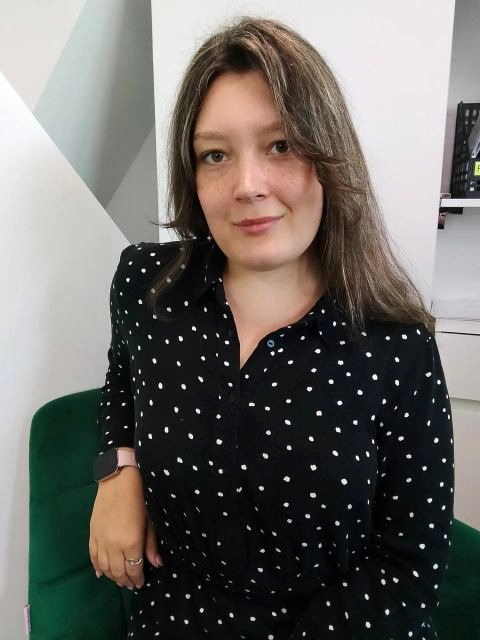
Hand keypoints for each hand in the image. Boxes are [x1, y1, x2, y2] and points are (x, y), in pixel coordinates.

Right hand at [89, 463, 162, 588]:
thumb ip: (151, 544)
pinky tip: (101, 573)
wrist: (118, 479)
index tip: (141, 583)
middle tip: (132, 585)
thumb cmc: (139, 497)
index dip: (137, 578)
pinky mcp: (92, 534)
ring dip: (112, 576)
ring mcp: (100, 540)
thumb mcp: (150, 521)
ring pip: (104, 567)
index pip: (134, 569)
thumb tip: (157, 564)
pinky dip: (97, 567)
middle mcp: (113, 545)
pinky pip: (92, 557)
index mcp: (130, 542)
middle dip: (125, 581)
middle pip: (118, 572)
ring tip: (120, 580)